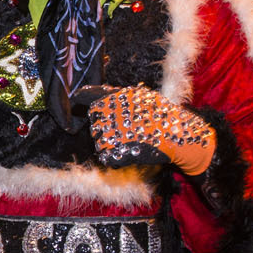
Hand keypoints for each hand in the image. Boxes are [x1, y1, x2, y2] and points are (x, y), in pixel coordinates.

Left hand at [83, 86, 216, 175]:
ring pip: (99, 142)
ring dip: (110, 145)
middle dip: (104, 129)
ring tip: (131, 142)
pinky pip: (106, 158)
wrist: (177, 134)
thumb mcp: (140, 96)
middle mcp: (107, 113)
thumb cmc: (162, 114)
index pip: (85, 96)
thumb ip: (117, 95)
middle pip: (94, 124)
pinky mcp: (112, 152)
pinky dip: (115, 159)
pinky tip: (130, 153)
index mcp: (112, 97)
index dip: (79, 99)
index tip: (75, 103)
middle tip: (125, 131)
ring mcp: (108, 133)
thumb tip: (95, 93)